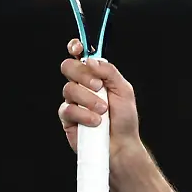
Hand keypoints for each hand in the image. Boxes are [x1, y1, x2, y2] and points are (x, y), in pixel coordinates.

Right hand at [58, 40, 140, 155]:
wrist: (121, 144)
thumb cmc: (124, 118)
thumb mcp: (124, 90)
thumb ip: (109, 72)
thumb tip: (90, 60)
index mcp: (96, 76)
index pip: (80, 57)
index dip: (75, 48)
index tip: (78, 48)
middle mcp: (82, 86)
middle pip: (68, 67)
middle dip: (82, 75)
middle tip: (98, 87)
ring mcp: (72, 101)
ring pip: (69, 89)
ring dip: (89, 100)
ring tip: (103, 111)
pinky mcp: (67, 117)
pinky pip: (67, 109)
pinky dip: (84, 115)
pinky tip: (95, 122)